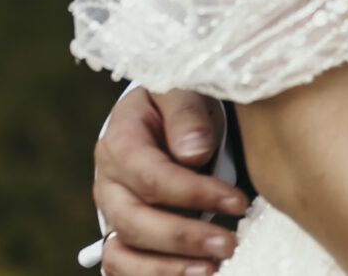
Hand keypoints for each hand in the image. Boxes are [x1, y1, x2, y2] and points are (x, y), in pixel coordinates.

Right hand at [93, 87, 247, 275]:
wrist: (164, 118)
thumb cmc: (177, 105)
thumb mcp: (182, 90)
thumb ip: (186, 116)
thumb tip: (194, 152)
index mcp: (120, 143)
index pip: (152, 177)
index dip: (195, 193)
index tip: (239, 201)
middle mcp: (109, 184)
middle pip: (135, 222)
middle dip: (184, 238)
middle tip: (229, 245)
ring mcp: (112, 214)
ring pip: (123, 255)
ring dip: (166, 270)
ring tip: (211, 270)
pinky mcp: (121, 236)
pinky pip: (123, 268)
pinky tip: (191, 275)